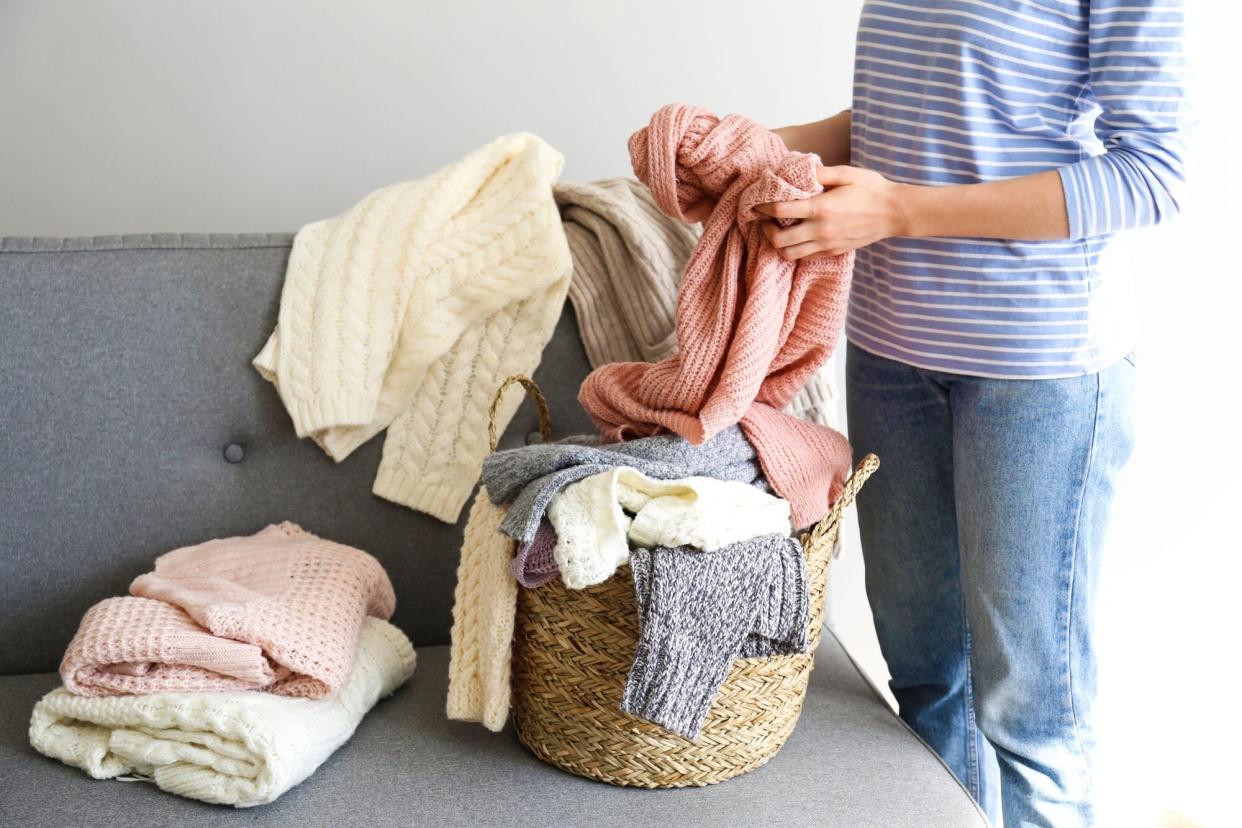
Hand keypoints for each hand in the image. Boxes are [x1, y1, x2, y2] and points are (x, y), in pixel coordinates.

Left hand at [756, 165, 905, 258]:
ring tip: (777, 231)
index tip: (758, 202)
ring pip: (789, 254)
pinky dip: (794, 249)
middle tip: (764, 220)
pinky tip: (795, 237)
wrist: (894, 213)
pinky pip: (804, 257)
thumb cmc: (872, 189)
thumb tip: (799, 170)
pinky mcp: (832, 252)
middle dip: (765, 230)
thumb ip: (820, 172)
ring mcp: (826, 244)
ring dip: (778, 244)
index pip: (781, 210)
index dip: (764, 206)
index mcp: (821, 208)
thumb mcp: (847, 173)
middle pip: (779, 240)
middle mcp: (820, 230)